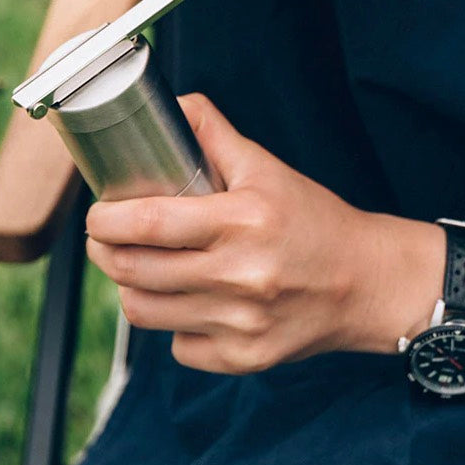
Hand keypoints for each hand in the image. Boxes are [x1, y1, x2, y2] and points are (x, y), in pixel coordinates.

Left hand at [86, 93, 443, 374]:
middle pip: (135, 271)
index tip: (96, 214)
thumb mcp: (267, 168)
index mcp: (243, 220)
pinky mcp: (245, 358)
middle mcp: (241, 276)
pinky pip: (178, 346)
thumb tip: (174, 106)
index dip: (106, 220)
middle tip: (104, 239)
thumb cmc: (313, 220)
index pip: (149, 222)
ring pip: (145, 313)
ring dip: (130, 288)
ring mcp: (242, 323)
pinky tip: (189, 303)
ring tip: (138, 268)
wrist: (367, 282)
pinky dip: (173, 325)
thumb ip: (214, 134)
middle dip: (104, 252)